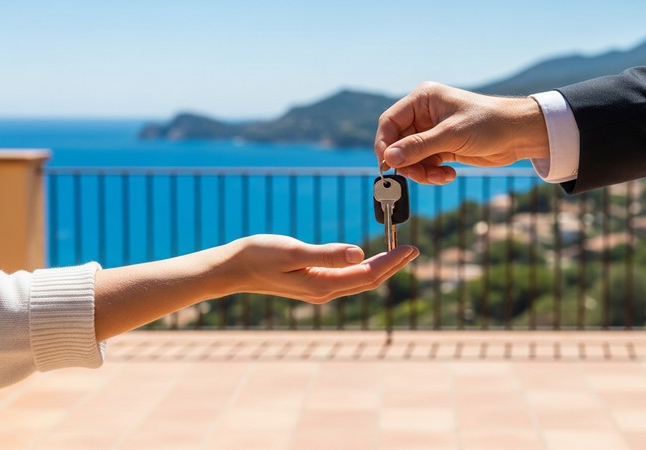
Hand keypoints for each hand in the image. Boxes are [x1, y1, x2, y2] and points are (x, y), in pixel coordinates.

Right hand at [95, 234, 418, 339]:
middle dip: (393, 265)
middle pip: (368, 280)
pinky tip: (366, 257)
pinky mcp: (311, 282)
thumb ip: (326, 254)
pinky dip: (362, 266)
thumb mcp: (293, 252)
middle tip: (414, 249)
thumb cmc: (259, 256)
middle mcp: (325, 291)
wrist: (231, 269)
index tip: (413, 248)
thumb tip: (358, 253)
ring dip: (380, 266)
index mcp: (324, 284)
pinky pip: (346, 277)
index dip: (393, 262)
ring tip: (398, 253)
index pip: (369, 274)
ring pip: (358, 280)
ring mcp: (318, 289)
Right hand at [375, 81, 549, 184]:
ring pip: (411, 157)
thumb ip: (418, 147)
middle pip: (398, 143)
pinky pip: (425, 164)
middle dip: (407, 162)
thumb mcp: (451, 135)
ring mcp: (433, 132)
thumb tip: (389, 158)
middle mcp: (424, 114)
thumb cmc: (489, 123)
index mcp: (423, 99)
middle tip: (419, 175)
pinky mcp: (442, 147)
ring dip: (421, 171)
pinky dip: (432, 173)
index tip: (387, 165)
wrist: (519, 134)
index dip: (384, 144)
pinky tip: (449, 174)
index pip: (389, 122)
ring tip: (440, 176)